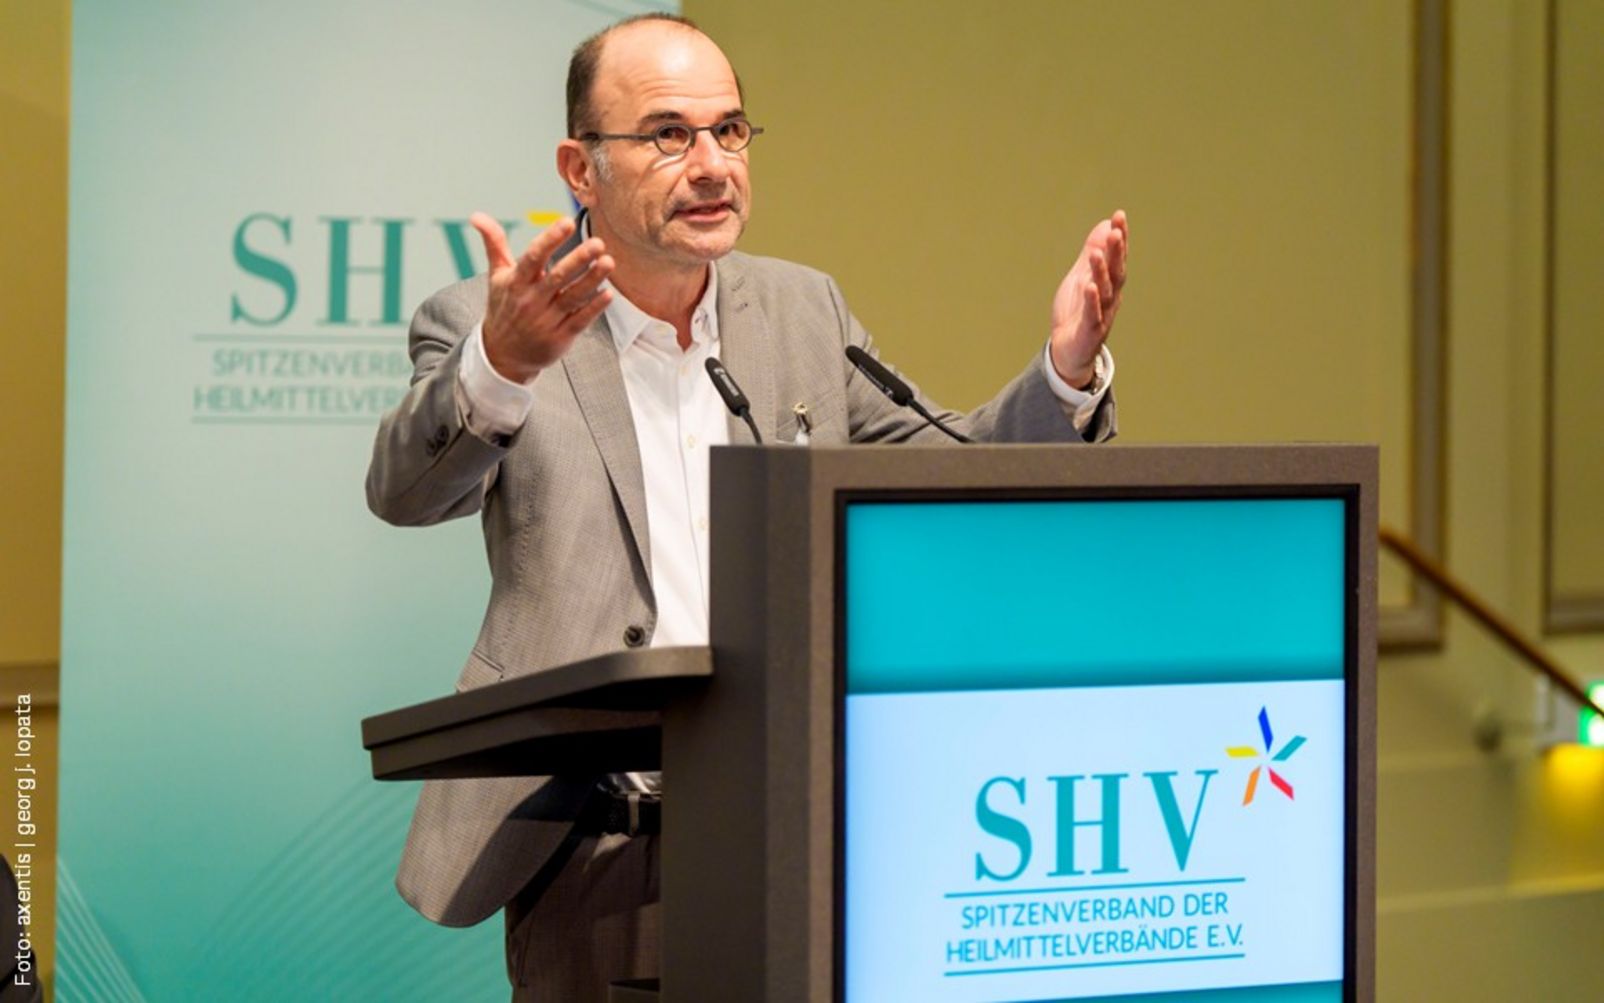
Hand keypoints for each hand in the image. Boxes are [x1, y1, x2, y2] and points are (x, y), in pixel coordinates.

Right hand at [472, 213, 613, 382]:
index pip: (533, 257)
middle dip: (579, 259)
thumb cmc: (503, 307)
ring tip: (609, 262)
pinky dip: (594, 308)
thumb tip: (476, 215)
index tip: (567, 222)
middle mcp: (531, 300)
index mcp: (516, 282)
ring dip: (592, 280)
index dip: (550, 239)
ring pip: (572, 297)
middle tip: (598, 243)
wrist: (502, 354)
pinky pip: (579, 320)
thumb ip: (494, 243)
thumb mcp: (497, 276)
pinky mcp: (560, 337)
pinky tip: (608, 293)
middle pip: (557, 277)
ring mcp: (546, 320)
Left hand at [1049, 210, 1128, 389]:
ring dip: (1101, 272)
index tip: (1119, 216)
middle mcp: (1110, 298)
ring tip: (1096, 253)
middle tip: (1116, 230)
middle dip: (1116, 251)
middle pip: (1116, 272)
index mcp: (1109, 284)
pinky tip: (1089, 286)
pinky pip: (1092, 315)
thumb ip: (1093, 254)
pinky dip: (1092, 301)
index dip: (1120, 237)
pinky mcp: (1090, 331)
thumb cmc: (1077, 313)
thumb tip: (1105, 225)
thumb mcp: (1082, 277)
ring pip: (1105, 292)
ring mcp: (1102, 315)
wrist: (1068, 351)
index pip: (1117, 257)